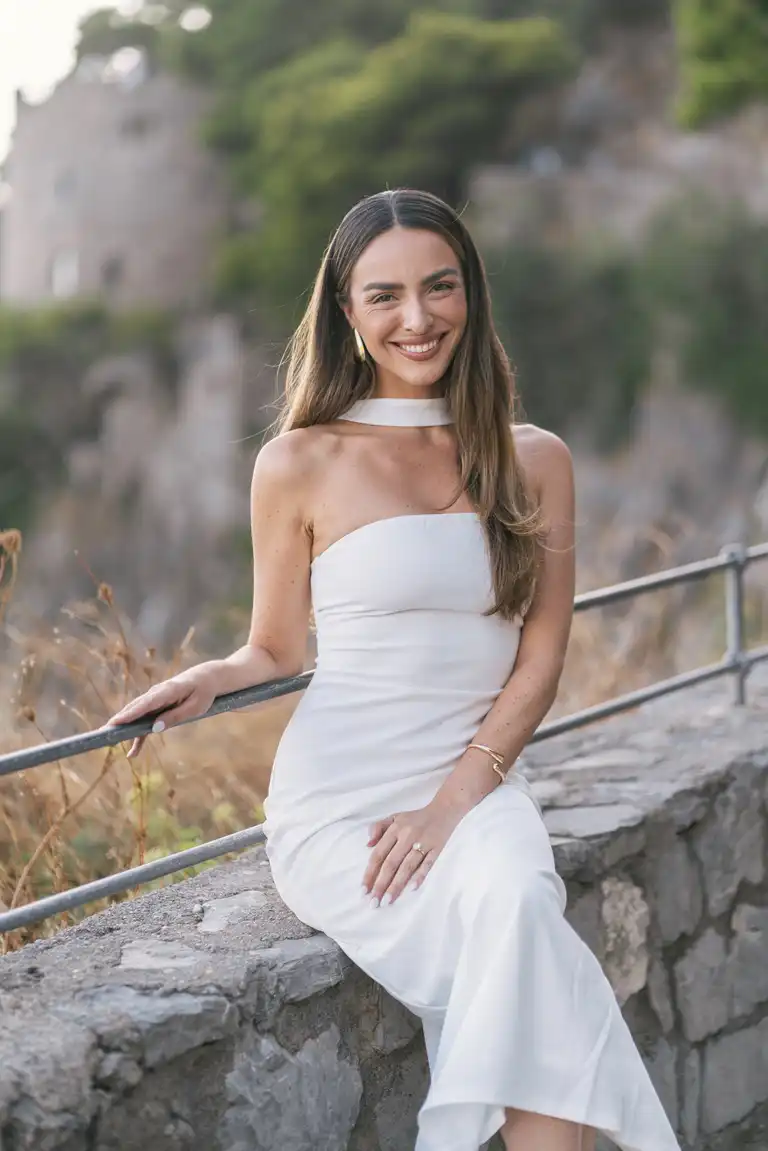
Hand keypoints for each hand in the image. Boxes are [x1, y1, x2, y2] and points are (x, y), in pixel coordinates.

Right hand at [107, 663, 221, 758]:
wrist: (207, 678)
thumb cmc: (203, 692)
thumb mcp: (194, 708)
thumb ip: (174, 717)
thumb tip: (154, 729)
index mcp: (167, 692)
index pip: (145, 704)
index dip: (129, 714)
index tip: (114, 722)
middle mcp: (157, 693)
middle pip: (134, 709)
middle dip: (119, 721)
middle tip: (103, 733)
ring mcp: (155, 699)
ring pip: (136, 715)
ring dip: (124, 729)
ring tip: (110, 742)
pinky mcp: (157, 705)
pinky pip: (144, 720)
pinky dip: (138, 734)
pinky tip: (134, 752)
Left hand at [362, 799, 467, 906]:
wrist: (445, 809)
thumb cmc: (416, 818)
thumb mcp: (395, 817)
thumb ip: (378, 828)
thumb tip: (367, 845)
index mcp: (395, 828)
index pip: (379, 854)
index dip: (370, 872)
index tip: (363, 890)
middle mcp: (407, 836)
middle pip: (391, 863)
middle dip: (381, 884)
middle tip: (373, 903)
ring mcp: (423, 842)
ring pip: (407, 867)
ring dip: (396, 885)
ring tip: (387, 901)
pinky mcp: (437, 848)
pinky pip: (428, 864)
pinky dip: (420, 876)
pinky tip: (411, 889)